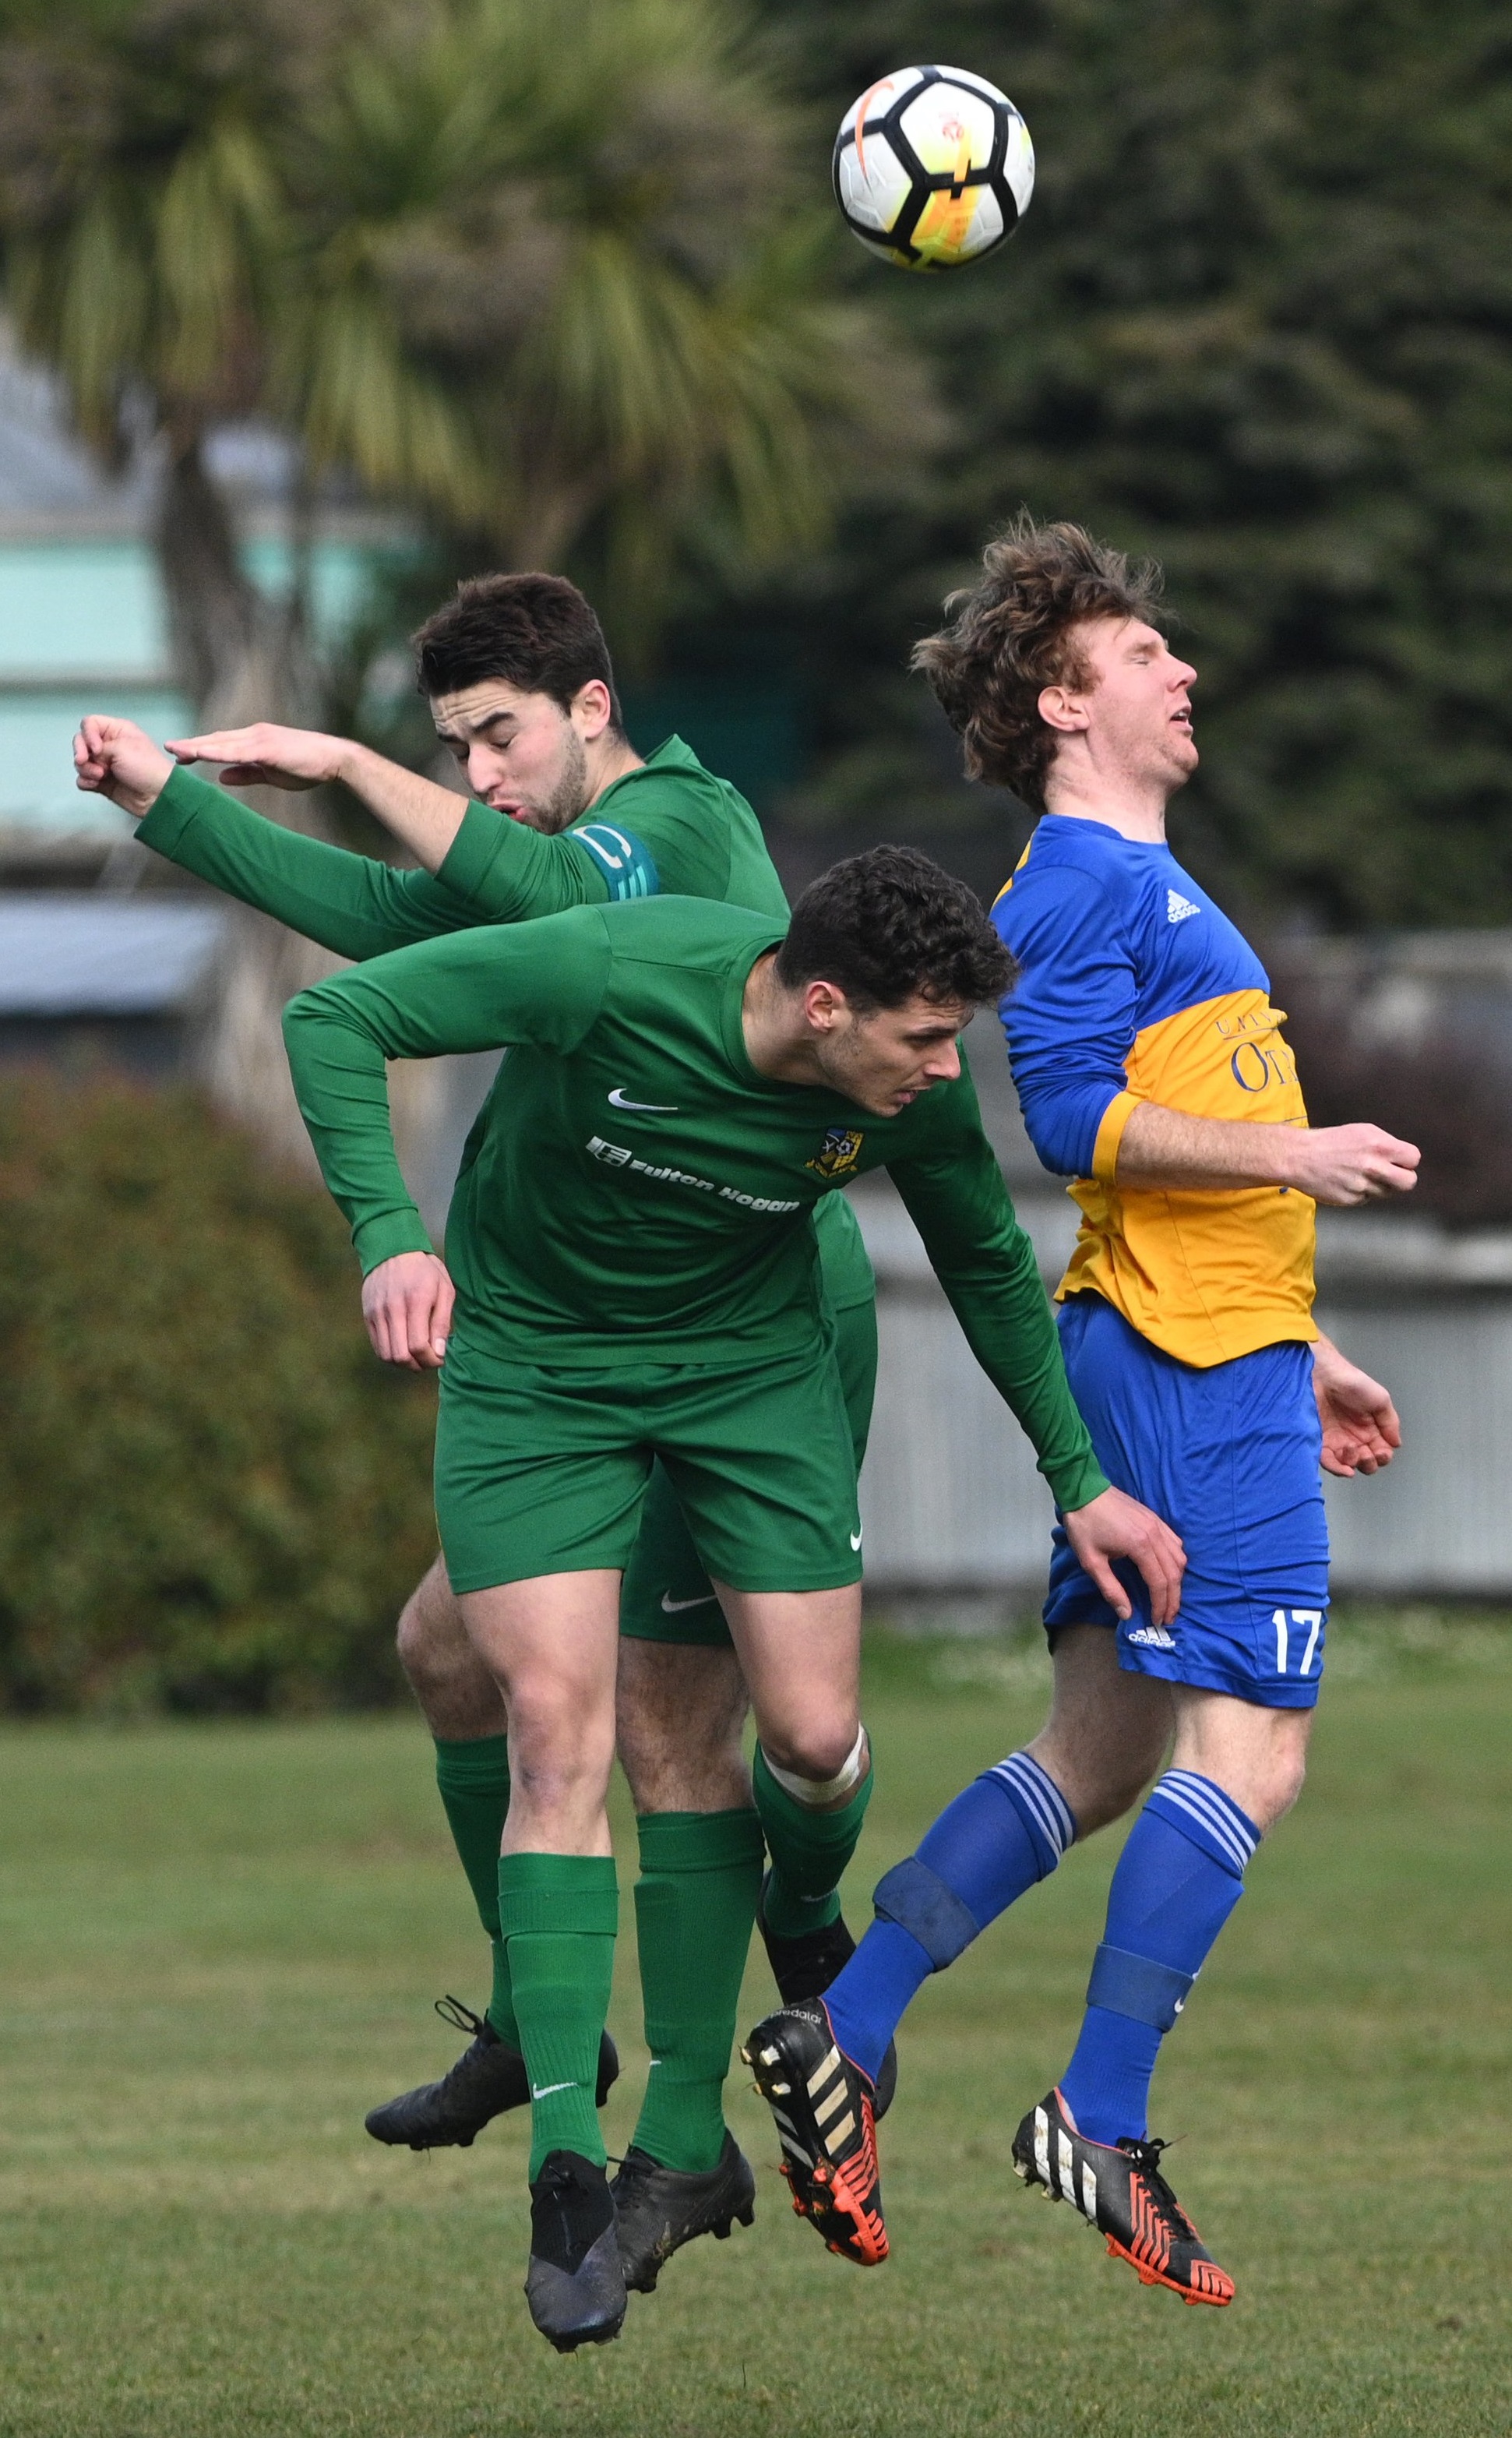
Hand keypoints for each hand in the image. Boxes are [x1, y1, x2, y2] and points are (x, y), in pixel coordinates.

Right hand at [73, 715, 175, 816]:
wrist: (156, 796)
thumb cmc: (147, 769)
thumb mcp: (122, 748)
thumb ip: (98, 746)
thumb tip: (89, 756)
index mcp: (118, 731)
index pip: (90, 723)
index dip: (88, 735)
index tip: (96, 749)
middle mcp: (110, 745)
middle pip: (81, 742)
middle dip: (81, 753)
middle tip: (84, 761)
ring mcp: (105, 764)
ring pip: (80, 762)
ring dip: (86, 769)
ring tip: (101, 776)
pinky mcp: (102, 781)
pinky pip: (83, 779)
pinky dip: (85, 781)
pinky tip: (95, 784)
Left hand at [165, 721, 347, 790]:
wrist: (334, 759)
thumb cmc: (307, 767)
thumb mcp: (271, 774)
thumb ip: (246, 774)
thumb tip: (220, 778)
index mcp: (255, 741)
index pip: (222, 743)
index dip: (200, 748)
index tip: (180, 755)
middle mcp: (254, 734)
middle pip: (216, 738)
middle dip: (191, 744)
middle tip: (168, 749)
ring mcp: (260, 739)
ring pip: (222, 742)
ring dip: (197, 745)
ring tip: (176, 750)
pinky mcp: (268, 747)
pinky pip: (237, 750)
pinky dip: (217, 751)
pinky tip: (201, 753)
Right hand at [361, 1252, 453, 1369]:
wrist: (392, 1248)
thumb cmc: (425, 1270)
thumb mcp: (444, 1289)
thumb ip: (442, 1322)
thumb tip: (439, 1352)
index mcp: (416, 1301)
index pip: (418, 1346)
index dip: (431, 1360)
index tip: (439, 1358)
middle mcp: (393, 1309)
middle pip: (400, 1356)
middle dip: (418, 1365)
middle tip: (428, 1359)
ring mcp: (377, 1313)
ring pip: (386, 1355)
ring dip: (404, 1363)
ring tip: (416, 1355)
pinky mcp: (367, 1315)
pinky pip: (377, 1346)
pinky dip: (391, 1354)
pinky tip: (403, 1346)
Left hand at [1062, 1485, 1184, 1626]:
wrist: (1083, 1489)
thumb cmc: (1084, 1525)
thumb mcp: (1091, 1561)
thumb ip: (1111, 1589)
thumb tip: (1127, 1613)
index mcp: (1140, 1546)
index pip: (1159, 1583)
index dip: (1161, 1605)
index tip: (1157, 1621)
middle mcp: (1155, 1535)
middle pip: (1174, 1573)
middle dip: (1173, 1599)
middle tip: (1169, 1618)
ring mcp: (1158, 1524)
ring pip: (1179, 1558)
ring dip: (1177, 1581)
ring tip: (1170, 1598)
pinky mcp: (1155, 1519)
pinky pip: (1175, 1543)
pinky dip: (1176, 1561)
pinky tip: (1168, 1571)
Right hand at [1283, 1123, 1418, 1205]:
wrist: (1299, 1157)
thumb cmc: (1330, 1141)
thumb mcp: (1362, 1131)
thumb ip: (1385, 1144)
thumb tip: (1401, 1159)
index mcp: (1379, 1145)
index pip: (1413, 1159)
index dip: (1407, 1161)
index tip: (1399, 1162)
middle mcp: (1373, 1166)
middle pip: (1409, 1182)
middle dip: (1403, 1178)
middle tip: (1391, 1175)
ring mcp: (1363, 1186)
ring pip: (1387, 1193)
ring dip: (1379, 1186)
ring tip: (1361, 1176)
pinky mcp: (1351, 1200)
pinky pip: (1367, 1199)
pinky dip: (1361, 1193)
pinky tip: (1348, 1182)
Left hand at [1312, 1335, 1399, 1476]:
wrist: (1323, 1374)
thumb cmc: (1351, 1382)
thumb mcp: (1380, 1399)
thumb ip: (1390, 1422)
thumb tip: (1396, 1443)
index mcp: (1370, 1429)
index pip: (1380, 1452)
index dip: (1383, 1457)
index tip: (1382, 1452)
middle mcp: (1353, 1437)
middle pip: (1365, 1462)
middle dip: (1369, 1463)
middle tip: (1367, 1454)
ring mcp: (1336, 1440)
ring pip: (1348, 1465)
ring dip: (1354, 1463)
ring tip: (1352, 1450)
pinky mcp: (1319, 1441)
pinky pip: (1328, 1461)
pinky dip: (1338, 1469)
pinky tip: (1345, 1469)